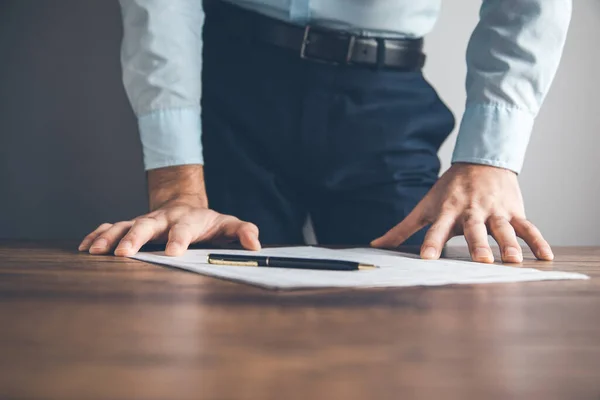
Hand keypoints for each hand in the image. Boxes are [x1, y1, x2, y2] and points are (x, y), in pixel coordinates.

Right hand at [78, 165, 260, 256]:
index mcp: (187, 220)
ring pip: (123, 225)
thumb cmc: (207, 222)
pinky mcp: (131, 225)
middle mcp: (162, 218)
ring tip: (95, 251)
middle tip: (123, 254)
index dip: (178, 239)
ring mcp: (144, 221)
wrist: (184, 204)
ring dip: (109, 237)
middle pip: (146, 225)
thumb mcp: (227, 225)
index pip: (183, 229)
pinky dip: (96, 235)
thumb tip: (255, 244)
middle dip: (135, 238)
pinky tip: (85, 247)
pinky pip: (111, 227)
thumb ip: (242, 232)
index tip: (172, 253)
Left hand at [371, 163, 552, 263]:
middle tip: (482, 260)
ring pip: (503, 228)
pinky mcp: (514, 210)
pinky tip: (547, 257)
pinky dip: (537, 241)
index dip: (432, 243)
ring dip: (509, 244)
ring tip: (514, 260)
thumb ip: (402, 229)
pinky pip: (527, 226)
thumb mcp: (424, 206)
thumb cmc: (449, 189)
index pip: (436, 229)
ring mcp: (495, 210)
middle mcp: (471, 211)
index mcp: (447, 210)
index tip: (428, 258)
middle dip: (478, 244)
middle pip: (474, 229)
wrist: (482, 159)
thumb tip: (375, 244)